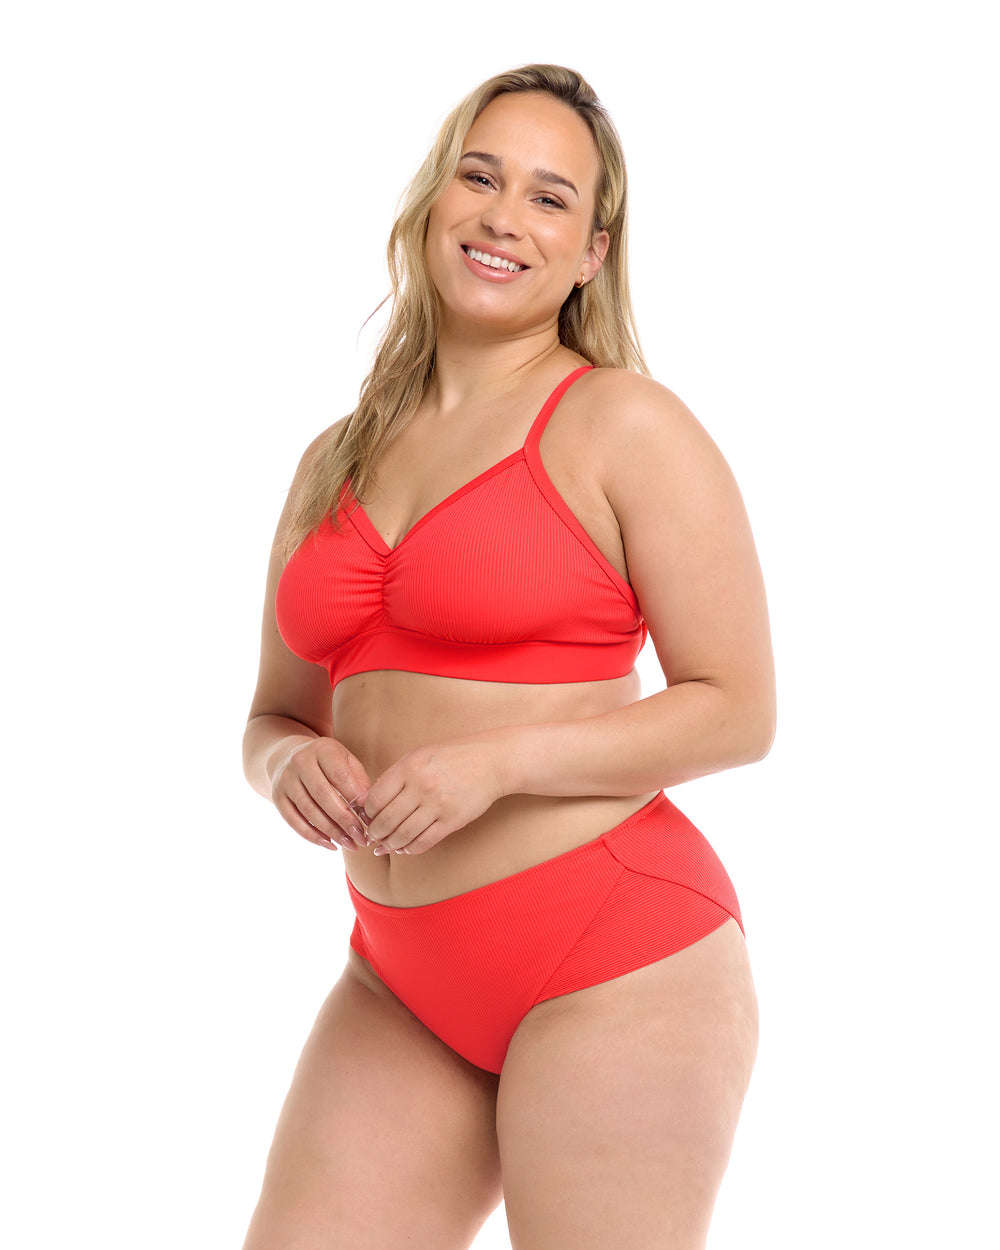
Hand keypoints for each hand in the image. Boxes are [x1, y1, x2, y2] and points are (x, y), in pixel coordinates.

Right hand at [271, 737, 372, 852]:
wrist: (289, 756)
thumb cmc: (329, 763)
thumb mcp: (346, 761)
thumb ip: (359, 780)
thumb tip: (367, 809)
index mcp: (322, 749)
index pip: (339, 774)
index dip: (354, 797)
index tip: (369, 816)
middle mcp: (300, 761)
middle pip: (323, 794)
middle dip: (344, 819)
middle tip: (361, 837)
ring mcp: (286, 779)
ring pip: (308, 810)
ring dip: (331, 831)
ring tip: (350, 844)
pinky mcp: (277, 797)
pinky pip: (293, 821)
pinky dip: (312, 836)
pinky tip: (330, 845)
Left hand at [363, 737, 508, 855]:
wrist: (491, 762)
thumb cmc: (452, 757)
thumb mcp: (420, 756)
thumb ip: (395, 775)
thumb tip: (370, 802)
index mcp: (409, 767)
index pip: (375, 798)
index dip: (367, 813)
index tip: (367, 818)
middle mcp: (421, 786)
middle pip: (386, 820)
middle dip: (375, 833)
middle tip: (372, 837)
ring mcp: (438, 805)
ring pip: (403, 835)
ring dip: (390, 844)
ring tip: (385, 846)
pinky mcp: (452, 820)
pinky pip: (424, 841)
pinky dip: (410, 849)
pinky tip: (405, 849)